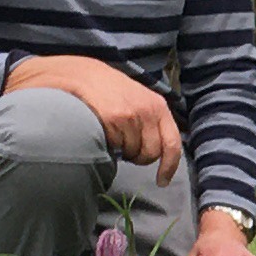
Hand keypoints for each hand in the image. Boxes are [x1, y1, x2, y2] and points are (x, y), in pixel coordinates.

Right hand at [4, 52, 182, 177]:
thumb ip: (151, 122)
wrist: (83, 75)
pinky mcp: (114, 118)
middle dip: (138, 157)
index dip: (168, 166)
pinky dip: (109, 144)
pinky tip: (103, 130)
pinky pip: (115, 145)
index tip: (162, 181)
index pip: (172, 143)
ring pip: (132, 152)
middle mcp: (148, 110)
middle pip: (150, 153)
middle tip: (126, 149)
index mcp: (158, 106)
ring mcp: (131, 115)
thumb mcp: (138, 100)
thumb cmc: (110, 91)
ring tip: (112, 134)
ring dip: (122, 150)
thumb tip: (158, 152)